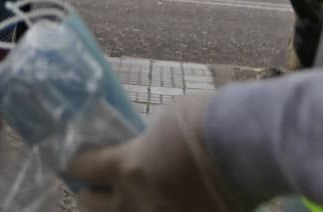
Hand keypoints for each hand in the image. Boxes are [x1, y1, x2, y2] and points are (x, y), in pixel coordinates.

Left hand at [67, 94, 251, 211]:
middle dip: (90, 194)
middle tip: (98, 186)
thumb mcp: (167, 120)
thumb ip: (148, 140)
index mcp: (127, 167)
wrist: (247, 150)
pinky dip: (157, 211)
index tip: (76, 159)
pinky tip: (166, 204)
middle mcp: (135, 203)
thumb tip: (146, 147)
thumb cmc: (207, 122)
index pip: (81, 168)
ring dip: (119, 209)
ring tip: (128, 201)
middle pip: (90, 206)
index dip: (75, 162)